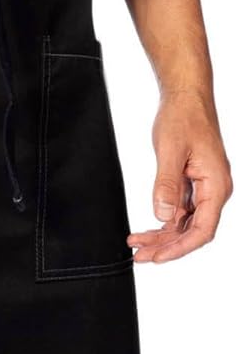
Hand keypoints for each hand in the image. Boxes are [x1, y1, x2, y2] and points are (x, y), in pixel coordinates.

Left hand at [127, 88, 232, 262]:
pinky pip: (181, 210)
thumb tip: (164, 216)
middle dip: (167, 247)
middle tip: (140, 257)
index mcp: (216, 186)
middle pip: (193, 231)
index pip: (202, 230)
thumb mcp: (170, 150)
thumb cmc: (183, 117)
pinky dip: (164, 220)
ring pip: (185, 223)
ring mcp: (204, 188)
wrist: (186, 95)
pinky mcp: (193, 183)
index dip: (180, 248)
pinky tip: (147, 229)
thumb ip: (167, 184)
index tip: (157, 258)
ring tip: (137, 246)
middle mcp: (214, 191)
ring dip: (163, 236)